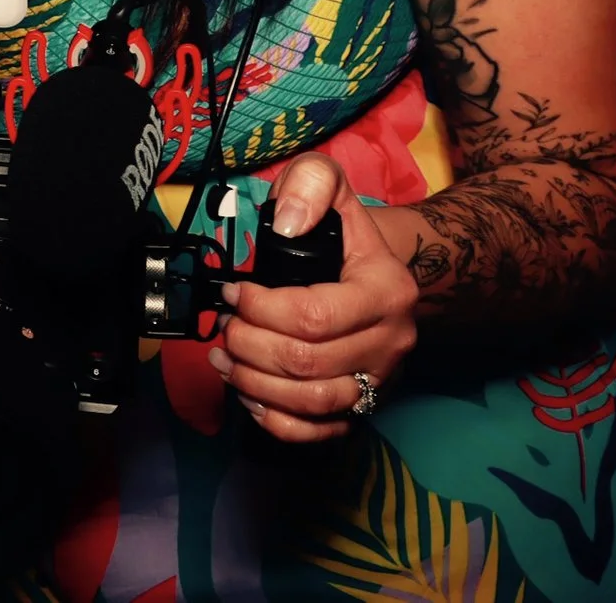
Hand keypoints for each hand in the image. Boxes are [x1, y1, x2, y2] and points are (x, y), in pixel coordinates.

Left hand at [213, 153, 418, 442]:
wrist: (380, 272)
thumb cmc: (343, 232)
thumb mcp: (331, 185)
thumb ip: (311, 184)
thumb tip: (288, 222)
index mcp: (386, 290)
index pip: (313, 315)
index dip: (261, 308)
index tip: (232, 293)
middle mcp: (391, 342)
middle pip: (307, 362)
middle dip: (249, 344)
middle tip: (225, 325)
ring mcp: (380, 379)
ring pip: (313, 401)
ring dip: (255, 383)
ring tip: (225, 358)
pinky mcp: (365, 406)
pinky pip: (321, 431)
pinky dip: (278, 420)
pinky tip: (250, 394)